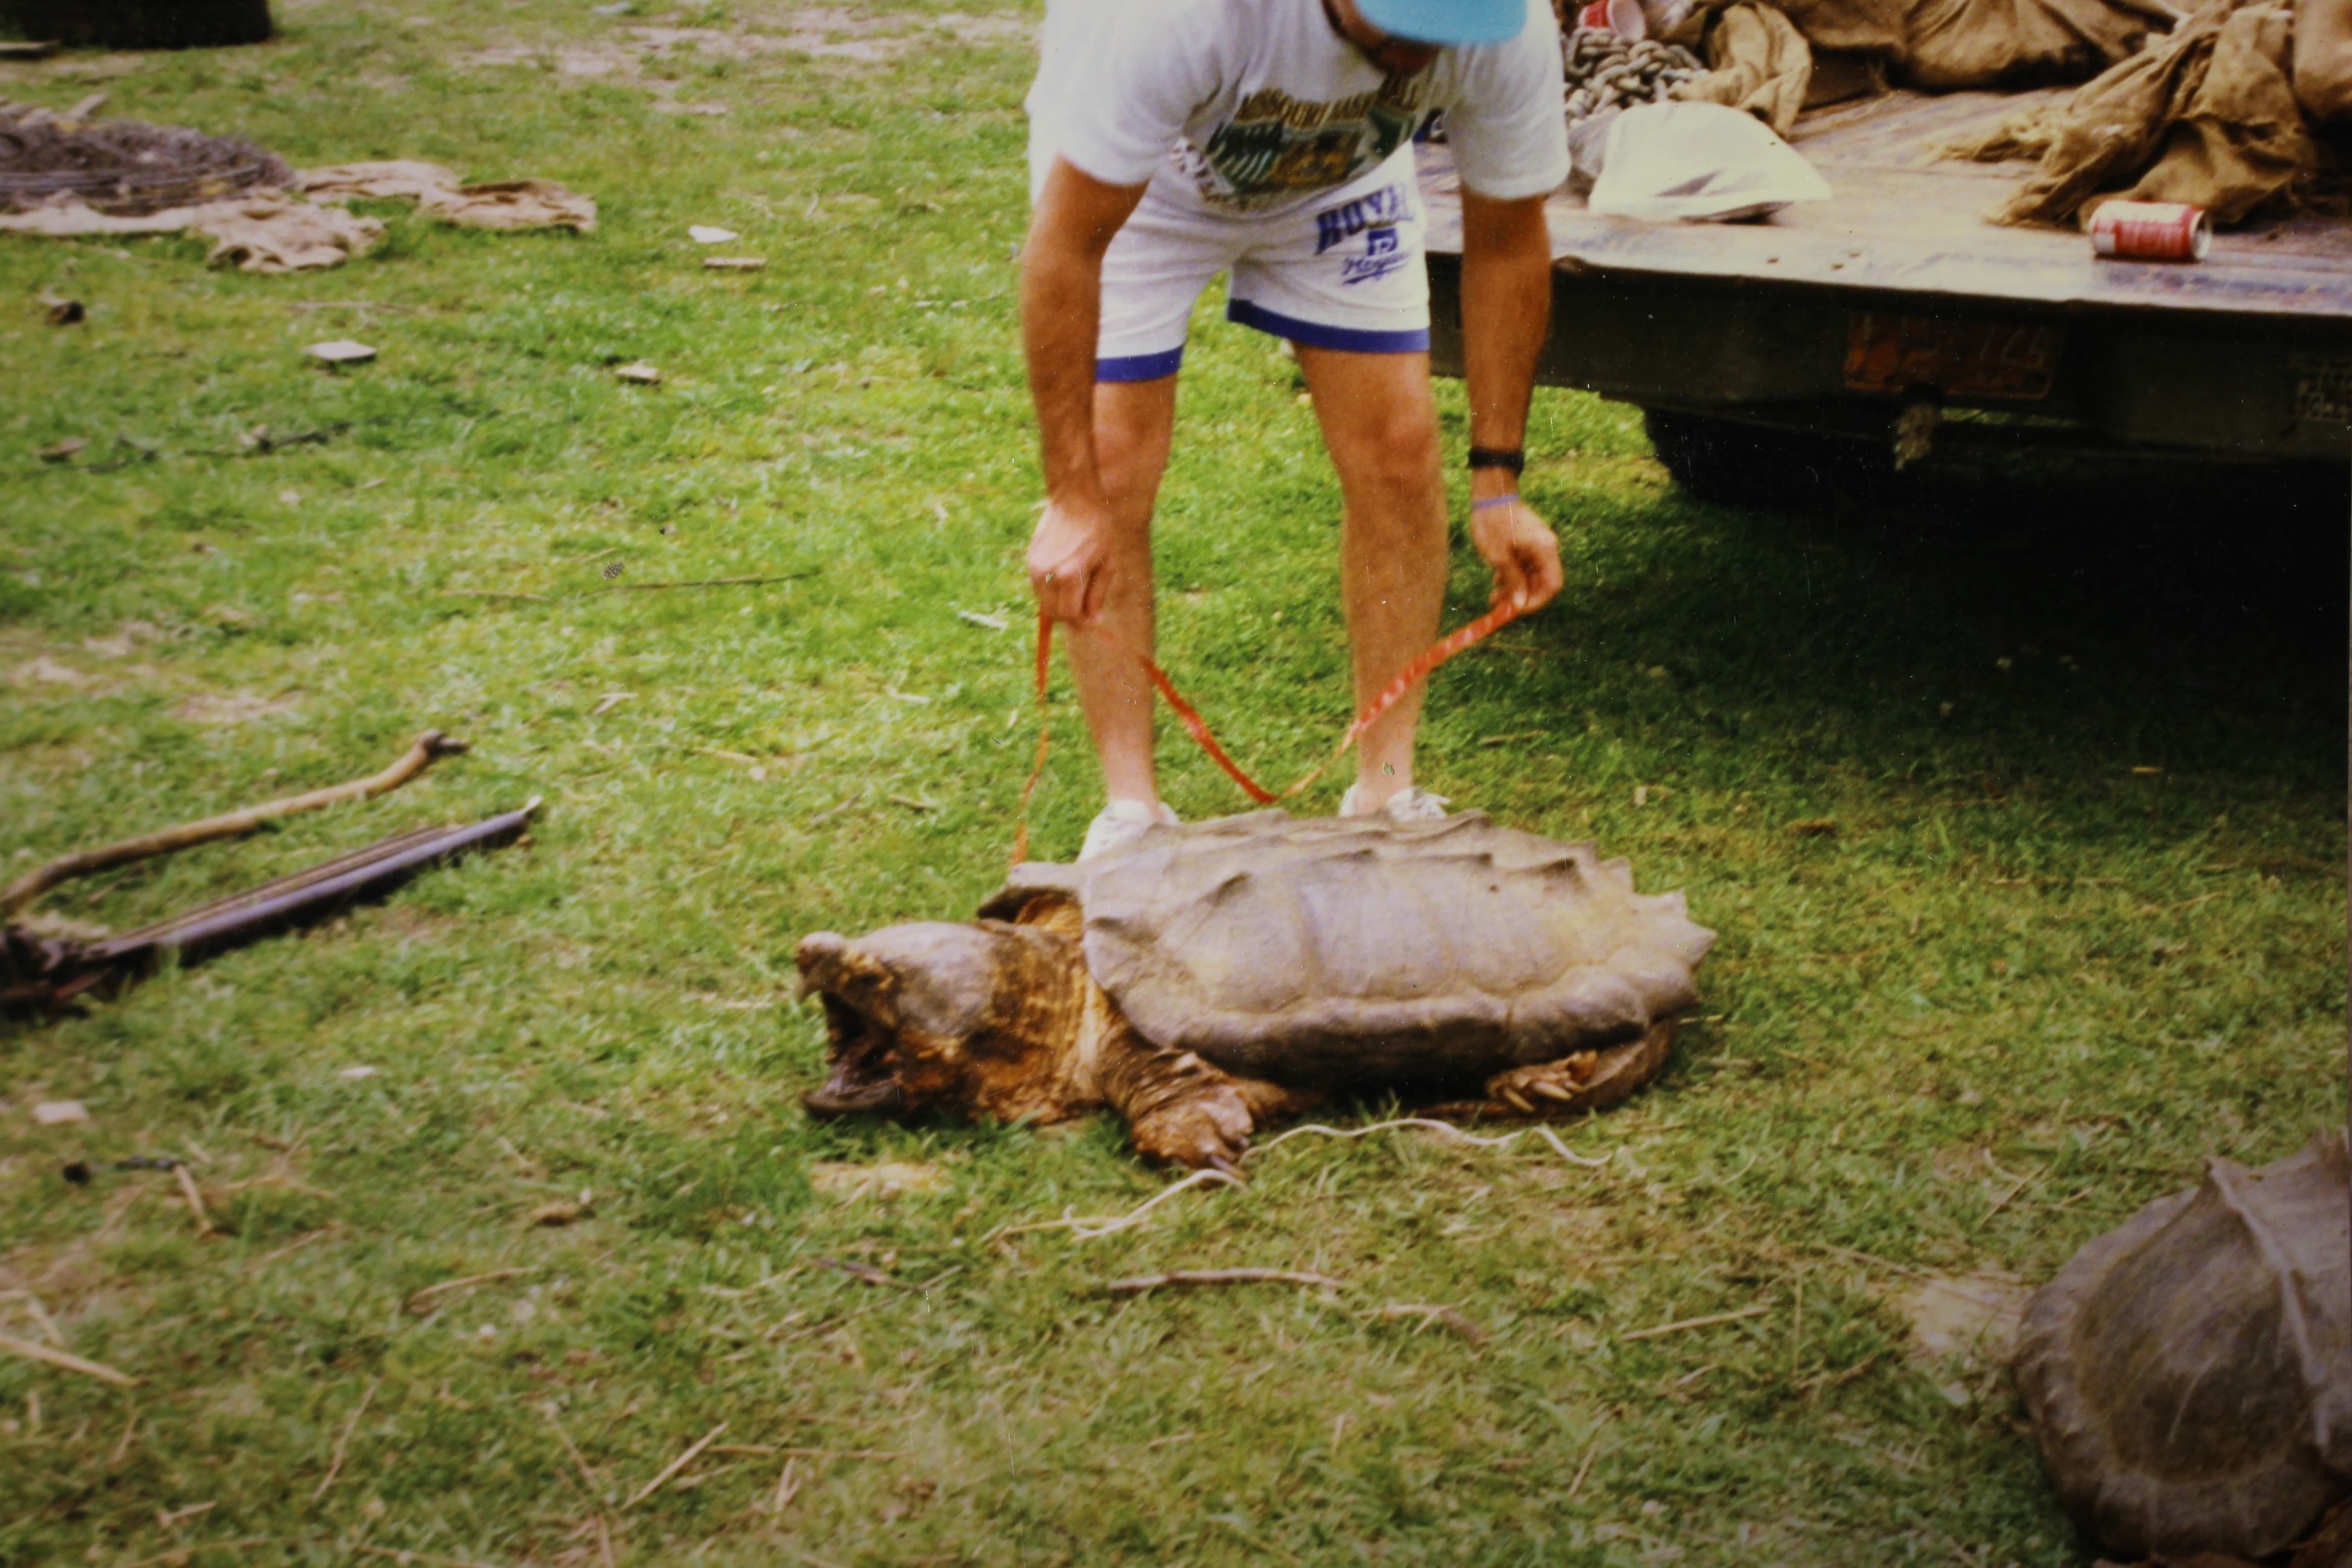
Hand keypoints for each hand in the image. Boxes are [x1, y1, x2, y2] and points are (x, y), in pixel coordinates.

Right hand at [1026, 499, 1112, 623]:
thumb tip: (1093, 621)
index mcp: (1069, 575)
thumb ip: (1098, 594)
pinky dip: (1052, 591)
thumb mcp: (1107, 562)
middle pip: (1054, 614)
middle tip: (1087, 610)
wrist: (1073, 497)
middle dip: (1070, 617)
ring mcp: (1036, 567)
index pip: (1070, 615)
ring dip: (1060, 604)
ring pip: (1045, 603)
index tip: (1093, 622)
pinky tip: (1067, 576)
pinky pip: (1040, 588)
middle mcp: (1048, 573)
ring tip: (1079, 588)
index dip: (1082, 623)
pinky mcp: (1030, 560)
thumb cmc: (1097, 528)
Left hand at [1469, 495, 1564, 614]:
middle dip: (1521, 596)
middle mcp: (1547, 548)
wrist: (1490, 493)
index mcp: (1546, 549)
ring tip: (1493, 594)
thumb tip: (1519, 605)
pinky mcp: (1529, 543)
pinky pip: (1526, 566)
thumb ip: (1512, 581)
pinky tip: (1496, 579)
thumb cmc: (1493, 521)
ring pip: (1532, 576)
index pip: (1552, 585)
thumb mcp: (1499, 556)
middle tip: (1498, 605)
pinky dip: (1513, 575)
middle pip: (1542, 582)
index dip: (1535, 602)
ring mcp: (1539, 545)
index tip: (1515, 610)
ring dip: (1514, 588)